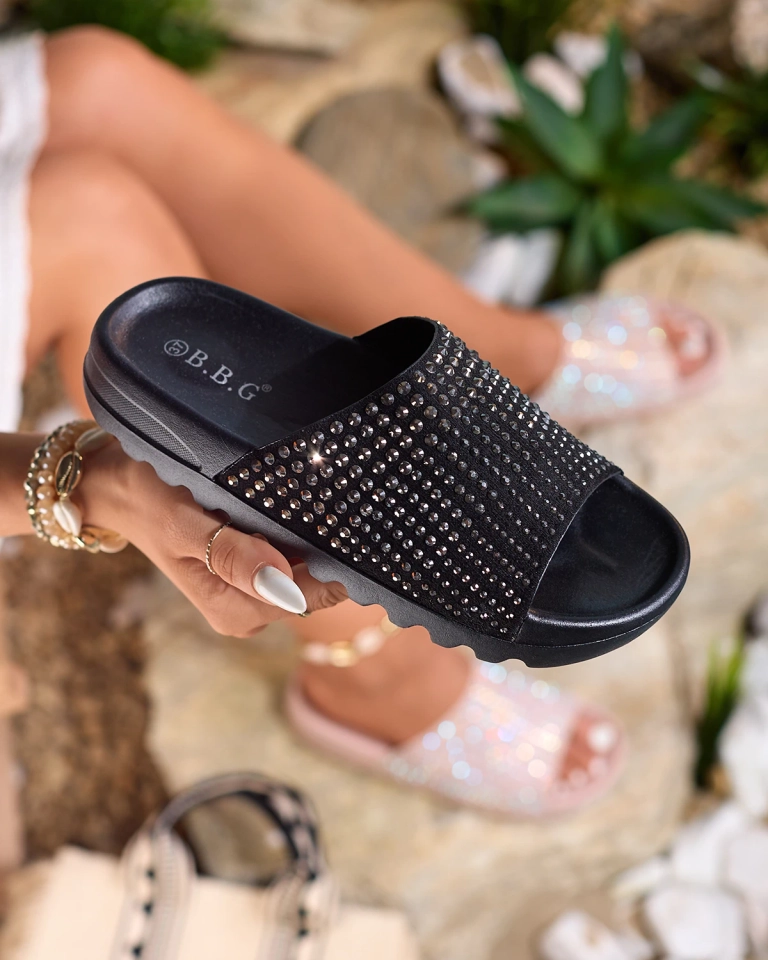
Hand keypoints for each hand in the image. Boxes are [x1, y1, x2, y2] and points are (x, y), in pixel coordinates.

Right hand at [78, 440, 347, 635]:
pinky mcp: (252, 574)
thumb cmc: (150, 502)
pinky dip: (295, 536)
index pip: (309, 598)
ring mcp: (250, 593)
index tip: (336, 526)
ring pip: (305, 572)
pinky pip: (291, 560)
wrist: (124, 491)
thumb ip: (231, 555)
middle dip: (320, 549)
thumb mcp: (182, 524)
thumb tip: (281, 581)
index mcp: (232, 610)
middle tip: (312, 503)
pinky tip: (283, 509)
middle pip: (313, 587)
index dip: (329, 565)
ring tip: (292, 502)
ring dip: (308, 540)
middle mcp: (245, 610)